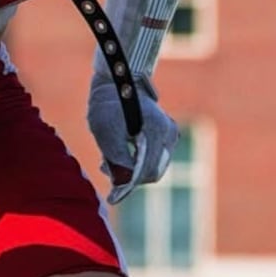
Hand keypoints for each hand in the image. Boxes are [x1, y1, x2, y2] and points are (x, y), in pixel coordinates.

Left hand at [86, 71, 177, 204]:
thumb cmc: (108, 103)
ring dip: (131, 169)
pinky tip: (116, 156)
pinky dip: (137, 160)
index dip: (129, 187)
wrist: (116, 78)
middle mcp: (169, 133)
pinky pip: (153, 155)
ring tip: (107, 163)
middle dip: (129, 177)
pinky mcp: (164, 132)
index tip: (112, 198)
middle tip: (106, 174)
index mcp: (157, 131)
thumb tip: (124, 183)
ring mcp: (169, 132)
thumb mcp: (106, 132)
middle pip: (152, 170)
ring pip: (153, 164)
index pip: (147, 171)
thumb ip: (117, 159)